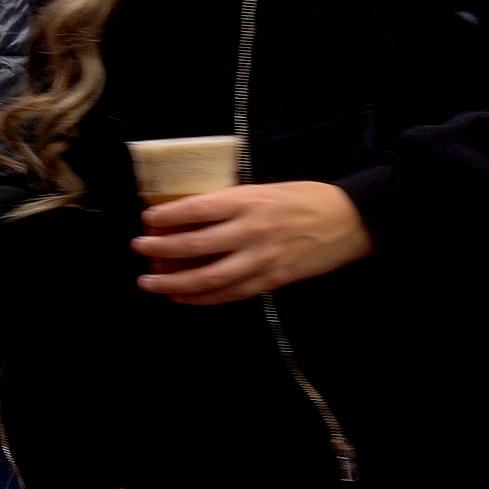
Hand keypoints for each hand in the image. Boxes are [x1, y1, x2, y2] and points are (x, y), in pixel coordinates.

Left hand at [131, 181, 373, 305]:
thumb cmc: (303, 199)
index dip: (168, 216)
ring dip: (175, 282)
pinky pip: (231, 293)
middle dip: (161, 249)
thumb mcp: (264, 190)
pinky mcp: (273, 281)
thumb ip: (230, 204)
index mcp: (248, 201)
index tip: (146, 220)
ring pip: (210, 277)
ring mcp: (263, 259)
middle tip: (137, 250)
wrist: (350, 221)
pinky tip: (181, 297)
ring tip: (149, 283)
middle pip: (196, 244)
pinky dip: (203, 298)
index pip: (197, 209)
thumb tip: (187, 217)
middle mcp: (252, 230)